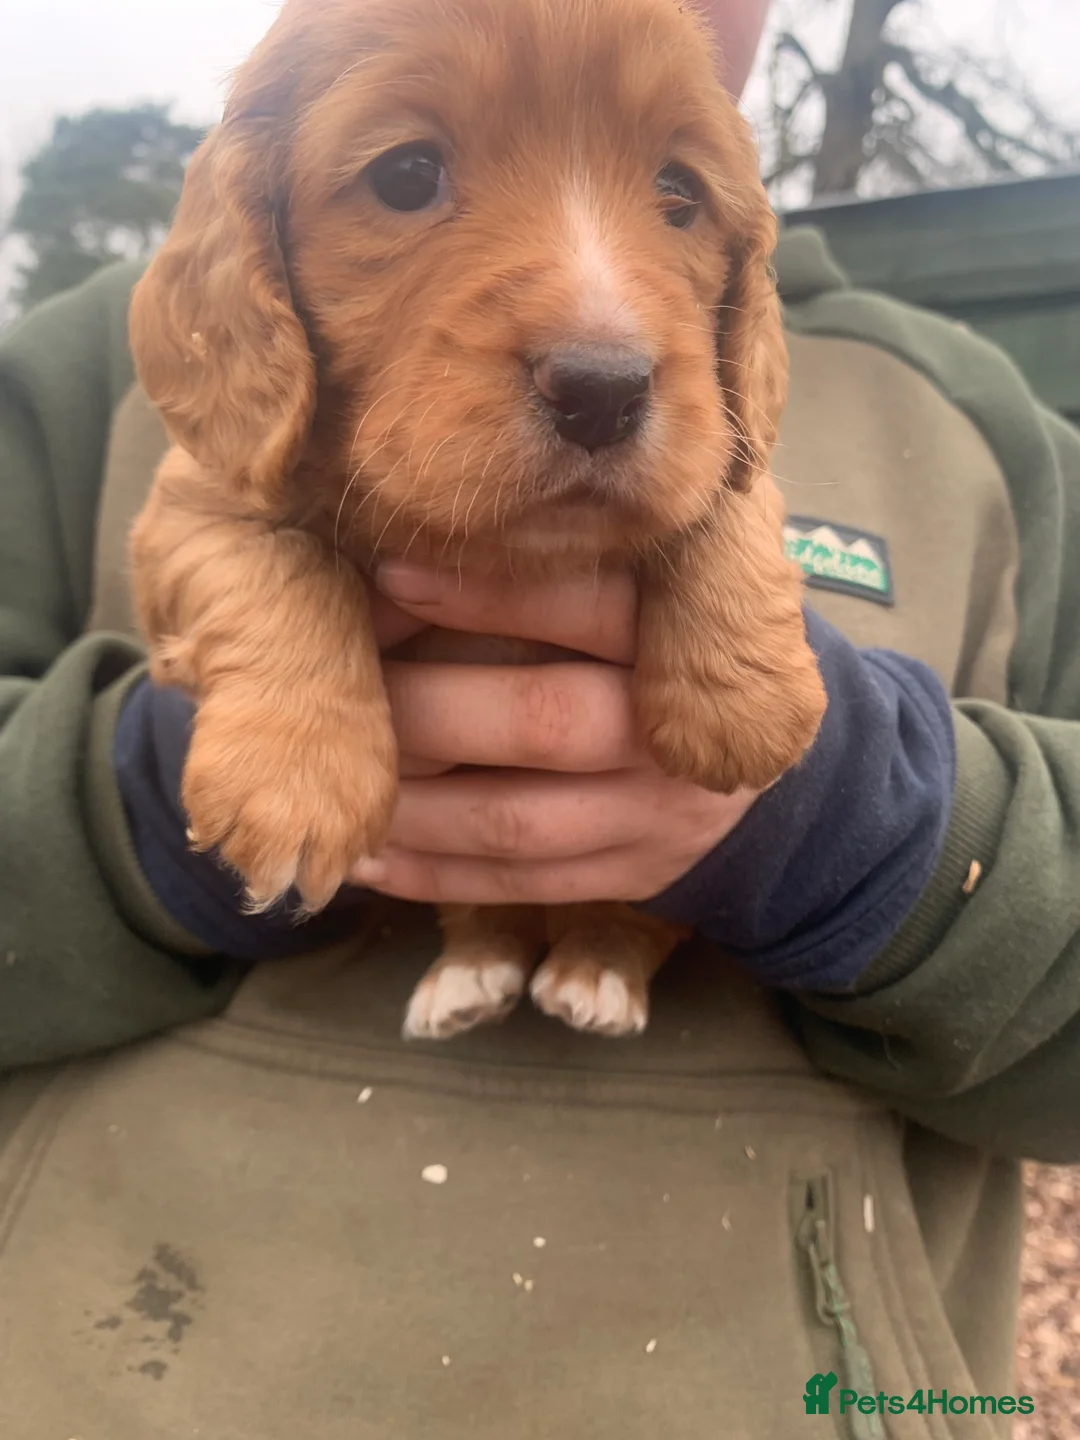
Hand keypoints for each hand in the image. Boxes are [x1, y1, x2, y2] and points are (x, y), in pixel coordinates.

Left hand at [357, 562, 760, 904]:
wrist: (761, 761)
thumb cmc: (669, 652)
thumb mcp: (654, 595)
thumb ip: (570, 572)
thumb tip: (409, 562)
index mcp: (691, 642)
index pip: (591, 607)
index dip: (488, 594)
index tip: (392, 574)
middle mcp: (678, 735)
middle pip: (542, 721)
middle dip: (427, 707)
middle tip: (348, 689)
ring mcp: (658, 819)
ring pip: (515, 822)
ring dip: (412, 805)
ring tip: (340, 780)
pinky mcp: (634, 877)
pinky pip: (519, 885)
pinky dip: (433, 874)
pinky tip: (371, 855)